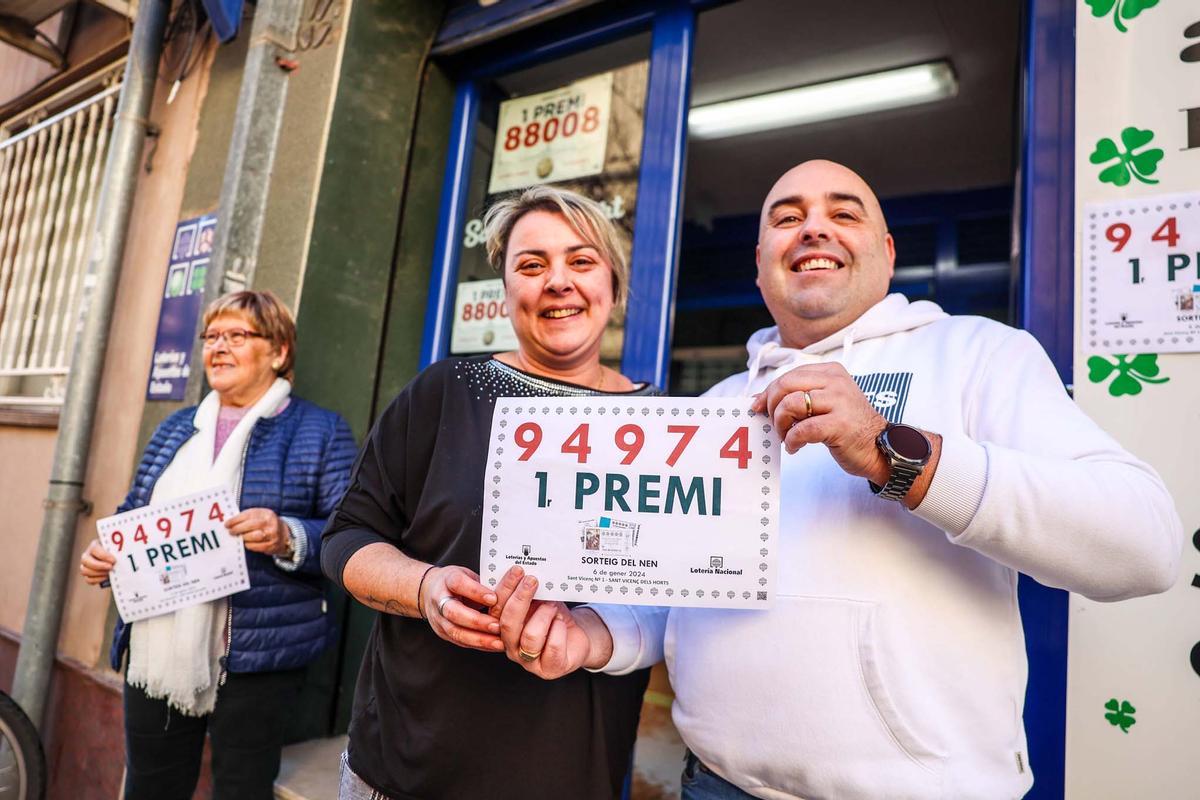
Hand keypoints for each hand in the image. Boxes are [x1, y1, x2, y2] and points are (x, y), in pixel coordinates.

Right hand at [80, 539, 115, 585]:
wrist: (116, 560)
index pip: (94, 549)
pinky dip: (97, 580)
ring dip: (98, 573)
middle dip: (99, 565)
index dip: (103, 555)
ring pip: (84, 570)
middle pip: (85, 560)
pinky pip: (88, 579)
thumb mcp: (117, 548)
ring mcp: (85, 565)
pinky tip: (106, 578)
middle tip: (111, 567)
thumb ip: (117, 551)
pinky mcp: (87, 574)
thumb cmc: (118, 551)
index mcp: (94, 545)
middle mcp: (87, 555)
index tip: (113, 560)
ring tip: (109, 573)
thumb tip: (124, 555)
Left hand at [225, 508, 291, 555]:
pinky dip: (248, 545)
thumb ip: (248, 517)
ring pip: (253, 536)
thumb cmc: (267, 524)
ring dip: (243, 537)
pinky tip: (246, 542)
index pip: (248, 515)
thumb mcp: (261, 516)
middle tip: (231, 531)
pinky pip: (255, 546)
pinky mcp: (271, 545)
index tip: (227, 524)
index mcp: (266, 513)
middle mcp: (270, 523)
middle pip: (250, 525)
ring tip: (239, 537)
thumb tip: (231, 522)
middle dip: (238, 529)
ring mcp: (272, 534)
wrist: (284, 535)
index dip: (236, 520)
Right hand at [421, 566, 502, 652]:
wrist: (431, 591)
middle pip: (453, 612)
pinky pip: (461, 642)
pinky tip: (494, 646)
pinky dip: (479, 645)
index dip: (475, 591)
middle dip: (477, 621)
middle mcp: (439, 600)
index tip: (494, 598)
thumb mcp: (468, 574)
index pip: (458, 583)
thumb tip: (510, 587)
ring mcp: (439, 619)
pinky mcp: (443, 633)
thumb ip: (483, 583)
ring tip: (499, 642)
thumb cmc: (455, 582)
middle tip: (498, 625)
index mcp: (447, 580)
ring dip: (479, 639)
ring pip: (456, 631)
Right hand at [491, 566, 609, 678]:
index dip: (505, 589)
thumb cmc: (554, 618)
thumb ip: (528, 592)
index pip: (496, 610)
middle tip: (532, 581)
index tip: (517, 570)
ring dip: (543, 615)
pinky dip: (558, 630)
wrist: (576, 637)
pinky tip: (561, 622)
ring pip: (530, 637)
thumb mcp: (539, 601)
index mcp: (503, 629)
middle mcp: (511, 647)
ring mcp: (529, 661)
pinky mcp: (549, 668)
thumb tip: (524, 572)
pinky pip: (552, 648)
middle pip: (508, 624)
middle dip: (520, 599)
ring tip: (552, 606)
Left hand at [751, 362, 889, 483]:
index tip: (759, 408)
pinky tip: (795, 447)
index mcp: (831, 372)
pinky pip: (802, 429)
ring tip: (785, 437)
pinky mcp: (839, 425)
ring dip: (780, 425)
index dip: (768, 392)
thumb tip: (759, 400)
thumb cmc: (848, 426)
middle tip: (774, 425)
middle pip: (785, 385)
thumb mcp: (825, 402)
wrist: (880, 447)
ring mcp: (839, 402)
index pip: (789, 375)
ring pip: (791, 405)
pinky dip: (792, 441)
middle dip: (771, 407)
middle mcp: (835, 382)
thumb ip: (797, 396)